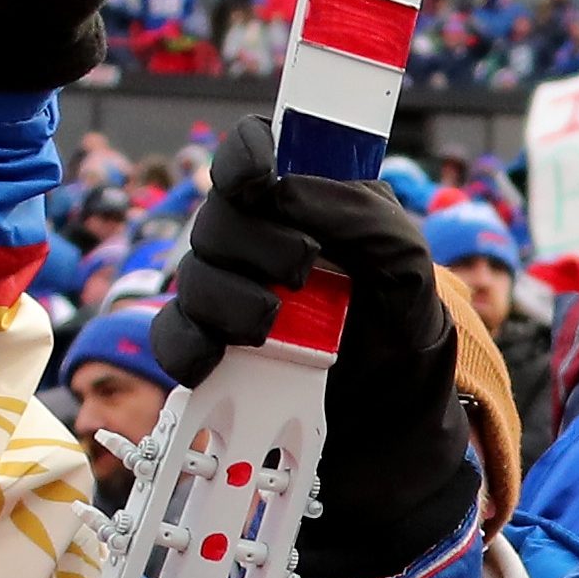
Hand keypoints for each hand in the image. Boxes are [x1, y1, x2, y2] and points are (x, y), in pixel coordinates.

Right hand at [146, 119, 471, 577]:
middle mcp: (258, 242)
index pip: (253, 152)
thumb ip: (361, 215)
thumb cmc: (403, 331)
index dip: (245, 156)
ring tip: (273, 327)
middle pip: (216, 215)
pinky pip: (171, 337)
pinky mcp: (210, 351)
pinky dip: (188, 348)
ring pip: (190, 275)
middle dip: (254, 242)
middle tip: (303, 271)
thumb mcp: (407, 266)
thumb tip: (285, 190)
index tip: (259, 179)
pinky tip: (217, 360)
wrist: (395, 425)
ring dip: (230, 298)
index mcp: (304, 204)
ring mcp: (228, 296)